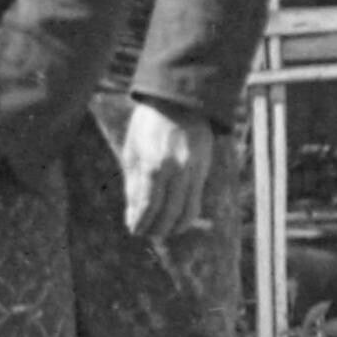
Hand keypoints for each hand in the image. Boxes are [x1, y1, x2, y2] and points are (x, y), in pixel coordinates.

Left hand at [117, 99, 218, 244]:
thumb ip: (134, 185)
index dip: (141, 223)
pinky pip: (196, 201)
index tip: (134, 231)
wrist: (180, 102)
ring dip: (173, 227)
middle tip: (145, 234)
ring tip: (160, 231)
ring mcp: (194, 171)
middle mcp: (176, 171)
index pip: (148, 206)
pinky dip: (186, 215)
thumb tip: (133, 215)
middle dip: (156, 229)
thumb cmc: (148, 126)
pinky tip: (176, 220)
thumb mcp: (133, 152)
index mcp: (154, 165)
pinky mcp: (204, 170)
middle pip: (168, 213)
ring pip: (186, 211)